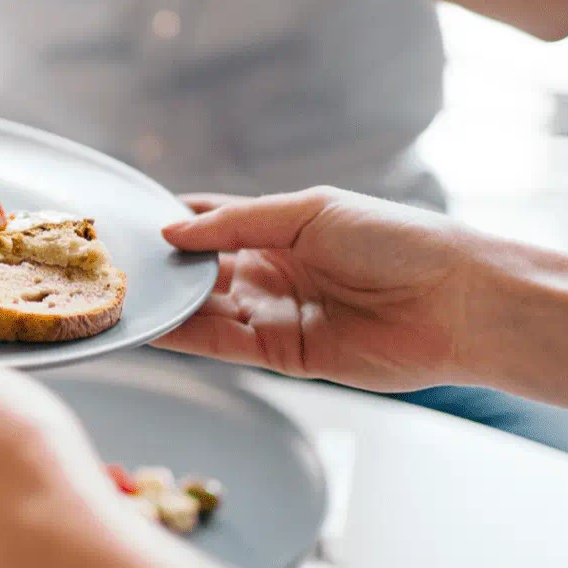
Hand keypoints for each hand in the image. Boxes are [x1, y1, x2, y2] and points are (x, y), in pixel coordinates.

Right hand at [153, 187, 488, 391]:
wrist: (456, 302)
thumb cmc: (397, 241)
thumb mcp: (311, 212)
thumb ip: (238, 223)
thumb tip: (173, 232)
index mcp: (282, 227)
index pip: (212, 221)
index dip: (173, 222)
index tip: (128, 223)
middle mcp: (274, 270)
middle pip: (202, 270)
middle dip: (162, 268)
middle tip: (111, 265)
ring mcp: (277, 313)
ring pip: (206, 309)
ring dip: (168, 305)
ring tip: (121, 297)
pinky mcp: (285, 355)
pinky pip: (225, 345)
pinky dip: (189, 336)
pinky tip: (155, 325)